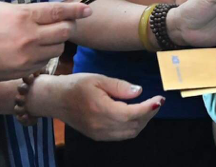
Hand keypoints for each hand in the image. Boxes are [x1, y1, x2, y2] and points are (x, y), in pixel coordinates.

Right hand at [0, 1, 90, 81]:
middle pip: (64, 32)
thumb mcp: (2, 8)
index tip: (88, 9)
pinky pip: (44, 62)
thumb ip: (27, 11)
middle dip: (68, 26)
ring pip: (57, 49)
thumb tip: (47, 13)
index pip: (57, 12)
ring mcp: (26, 57)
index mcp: (23, 17)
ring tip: (44, 37)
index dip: (75, 10)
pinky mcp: (23, 71)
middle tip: (64, 23)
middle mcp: (28, 37)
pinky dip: (44, 55)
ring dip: (57, 42)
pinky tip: (32, 50)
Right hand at [37, 73, 161, 140]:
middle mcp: (101, 125)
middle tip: (156, 102)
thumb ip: (119, 86)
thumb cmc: (75, 85)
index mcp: (102, 109)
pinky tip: (133, 115)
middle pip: (134, 125)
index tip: (160, 99)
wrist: (55, 99)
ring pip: (129, 133)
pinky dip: (131, 127)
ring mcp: (99, 134)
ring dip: (141, 122)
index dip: (149, 108)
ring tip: (147, 108)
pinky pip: (121, 136)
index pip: (132, 113)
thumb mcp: (97, 79)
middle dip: (148, 114)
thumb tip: (139, 92)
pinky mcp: (97, 137)